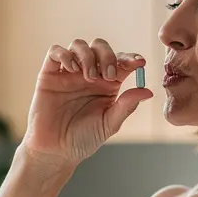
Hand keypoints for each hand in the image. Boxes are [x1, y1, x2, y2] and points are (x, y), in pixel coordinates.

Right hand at [21, 38, 153, 167]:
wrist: (56, 151)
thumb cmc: (83, 139)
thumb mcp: (109, 124)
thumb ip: (126, 106)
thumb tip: (147, 91)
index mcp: (107, 84)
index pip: (121, 61)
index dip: (130, 58)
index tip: (139, 62)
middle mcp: (88, 74)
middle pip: (100, 47)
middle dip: (108, 55)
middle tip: (109, 75)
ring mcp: (68, 73)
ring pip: (78, 45)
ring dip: (87, 56)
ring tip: (89, 77)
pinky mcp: (49, 74)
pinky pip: (55, 52)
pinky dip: (65, 54)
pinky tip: (72, 70)